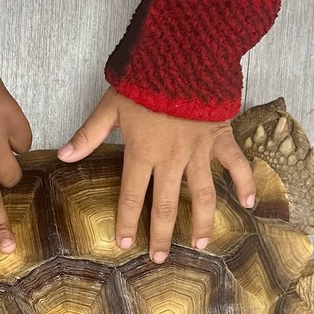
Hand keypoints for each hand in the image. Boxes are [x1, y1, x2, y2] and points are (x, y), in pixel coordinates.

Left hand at [58, 88, 253, 262]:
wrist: (184, 55)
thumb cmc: (145, 77)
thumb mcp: (111, 104)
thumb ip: (89, 134)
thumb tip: (65, 156)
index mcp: (143, 152)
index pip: (133, 195)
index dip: (128, 221)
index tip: (125, 244)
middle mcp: (172, 159)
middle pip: (167, 204)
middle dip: (163, 234)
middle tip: (161, 258)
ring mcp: (199, 151)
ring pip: (202, 194)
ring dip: (203, 221)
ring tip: (202, 244)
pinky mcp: (220, 137)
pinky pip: (236, 164)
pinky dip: (244, 183)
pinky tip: (248, 204)